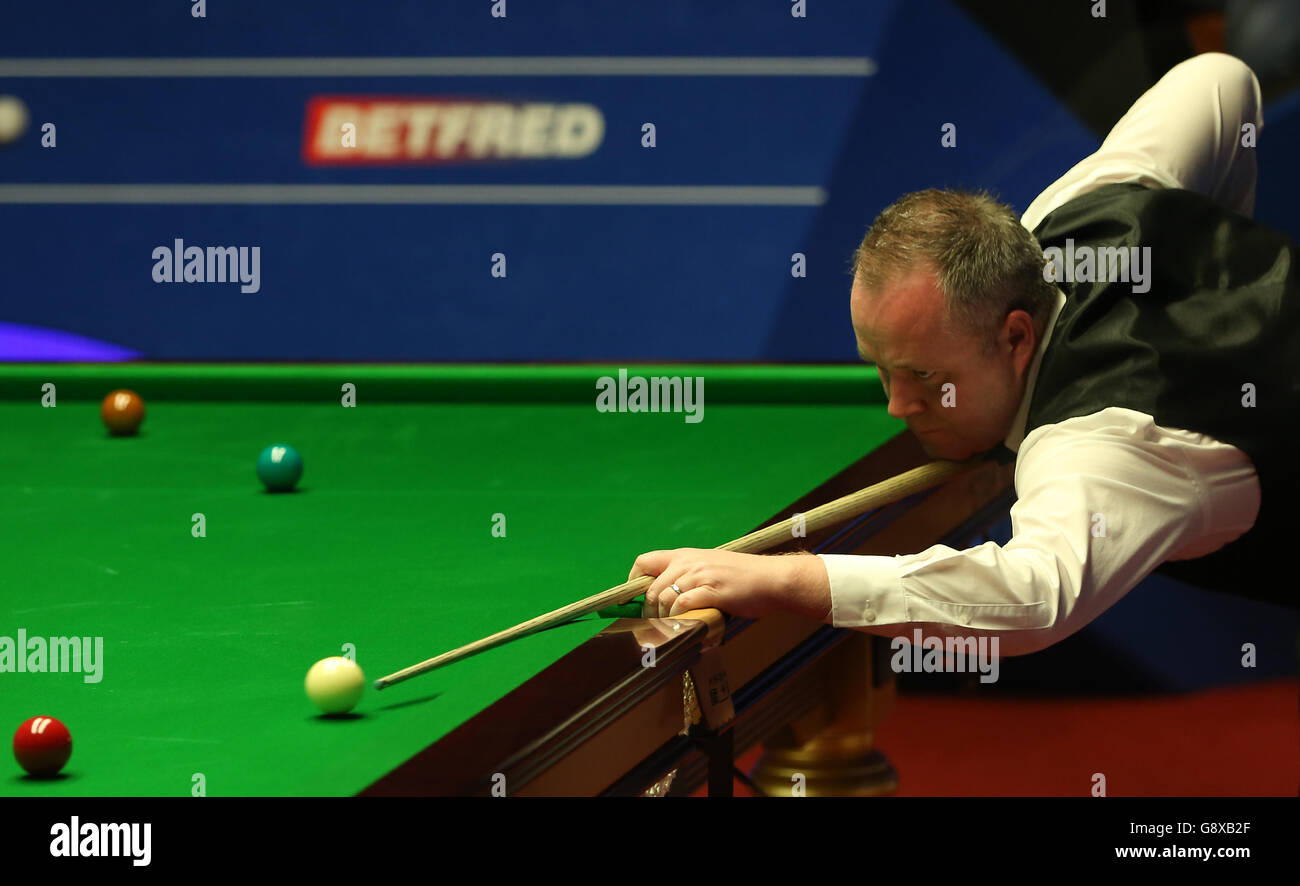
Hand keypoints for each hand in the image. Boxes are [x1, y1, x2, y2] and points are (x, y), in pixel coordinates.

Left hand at [627, 548, 830, 620]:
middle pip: (651, 588)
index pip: (644, 562)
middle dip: (649, 611)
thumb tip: (666, 599)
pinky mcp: (712, 591)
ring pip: (664, 598)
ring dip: (664, 619)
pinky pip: (683, 605)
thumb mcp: (711, 568)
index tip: (636, 601)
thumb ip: (689, 578)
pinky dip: (680, 620)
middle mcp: (689, 562)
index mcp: (686, 555)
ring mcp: (701, 576)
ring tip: (673, 629)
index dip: (634, 583)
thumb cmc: (744, 578)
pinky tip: (688, 626)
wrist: (773, 579)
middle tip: (657, 625)